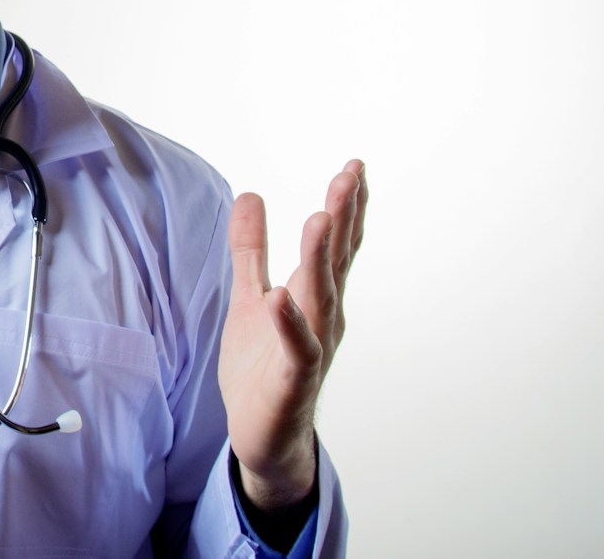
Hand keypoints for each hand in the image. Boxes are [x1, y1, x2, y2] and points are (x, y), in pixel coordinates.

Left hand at [218, 159, 367, 509]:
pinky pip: (297, 349)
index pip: (335, 245)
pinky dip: (290, 323)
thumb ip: (251, 250)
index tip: (354, 167)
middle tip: (351, 175)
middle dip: (344, 218)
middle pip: (336, 262)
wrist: (262, 435)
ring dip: (321, 259)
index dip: (345, 207)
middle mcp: (323, 319)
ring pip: (320, 298)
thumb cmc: (262, 367)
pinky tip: (282, 295)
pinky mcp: (293, 381)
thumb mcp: (248, 297)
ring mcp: (312, 349)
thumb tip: (250, 196)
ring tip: (320, 218)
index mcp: (315, 297)